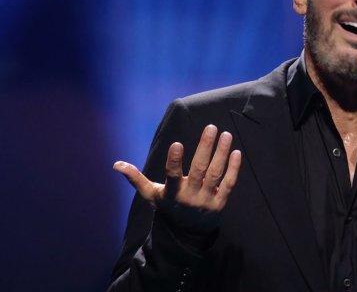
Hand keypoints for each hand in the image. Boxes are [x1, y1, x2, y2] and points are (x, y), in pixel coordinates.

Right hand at [114, 124, 242, 232]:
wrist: (187, 233)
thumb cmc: (169, 207)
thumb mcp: (152, 195)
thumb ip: (136, 179)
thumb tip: (116, 164)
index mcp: (172, 193)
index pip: (172, 175)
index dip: (174, 161)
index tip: (176, 144)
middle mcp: (190, 196)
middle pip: (199, 169)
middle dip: (205, 148)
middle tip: (211, 127)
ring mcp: (206, 199)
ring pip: (216, 174)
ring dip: (221, 153)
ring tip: (226, 134)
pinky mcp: (220, 202)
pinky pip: (229, 183)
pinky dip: (233, 168)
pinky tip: (236, 152)